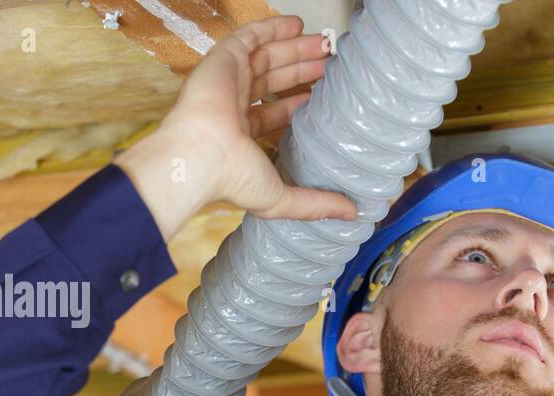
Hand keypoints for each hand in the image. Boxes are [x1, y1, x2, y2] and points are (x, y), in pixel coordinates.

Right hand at [116, 15, 357, 239]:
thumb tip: (352, 213)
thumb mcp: (283, 198)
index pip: (273, 113)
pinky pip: (249, 36)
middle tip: (329, 64)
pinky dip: (271, 28)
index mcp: (239, 135)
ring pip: (265, 57)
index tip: (321, 96)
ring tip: (323, 45)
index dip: (298, 103)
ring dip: (294, 49)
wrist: (202, 155)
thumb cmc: (233, 178)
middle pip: (273, 80)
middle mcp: (231, 105)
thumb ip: (316, 203)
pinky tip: (295, 24)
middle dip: (302, 70)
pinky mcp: (223, 59)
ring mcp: (226, 81)